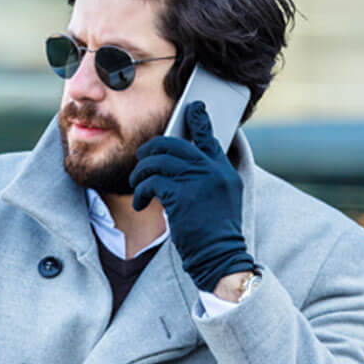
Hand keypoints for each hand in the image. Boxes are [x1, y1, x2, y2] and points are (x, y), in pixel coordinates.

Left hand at [131, 101, 257, 291]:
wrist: (220, 257)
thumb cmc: (215, 232)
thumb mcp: (221, 198)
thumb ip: (207, 177)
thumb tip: (177, 161)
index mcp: (225, 171)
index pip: (211, 137)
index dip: (200, 120)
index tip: (193, 107)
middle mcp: (214, 171)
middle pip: (175, 144)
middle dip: (152, 149)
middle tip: (142, 159)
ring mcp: (198, 181)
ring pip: (158, 161)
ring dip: (142, 173)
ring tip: (138, 187)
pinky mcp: (182, 195)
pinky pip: (152, 182)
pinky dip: (142, 193)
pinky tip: (141, 203)